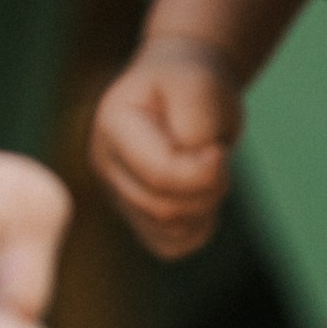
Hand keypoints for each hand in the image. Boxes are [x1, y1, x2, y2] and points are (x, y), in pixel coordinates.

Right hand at [90, 34, 242, 258]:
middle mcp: (107, 165)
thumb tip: (202, 168)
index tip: (219, 148)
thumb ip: (197, 123)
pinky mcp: (138, 218)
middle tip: (220, 156)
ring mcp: (119, 195)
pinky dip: (198, 229)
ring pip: (168, 230)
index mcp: (112, 126)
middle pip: (163, 207)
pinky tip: (203, 197)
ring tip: (211, 171)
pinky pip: (171, 246)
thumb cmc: (190, 80)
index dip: (202, 170)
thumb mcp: (199, 83)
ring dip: (206, 206)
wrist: (183, 87)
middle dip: (208, 188)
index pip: (160, 173)